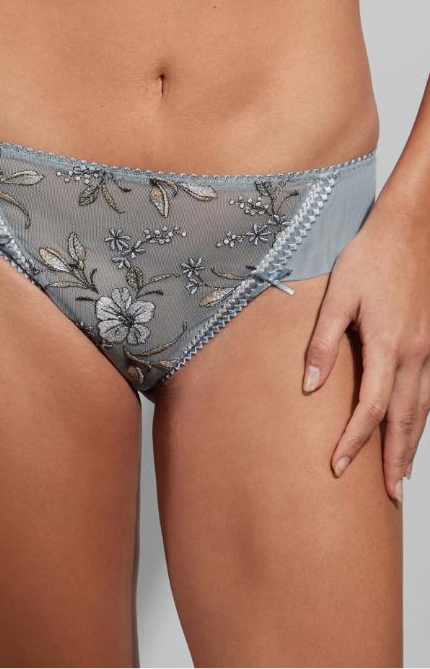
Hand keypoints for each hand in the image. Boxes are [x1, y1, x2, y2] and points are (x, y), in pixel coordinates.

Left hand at [302, 199, 429, 501]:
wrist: (411, 228)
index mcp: (387, 345)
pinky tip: (414, 426)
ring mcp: (429, 349)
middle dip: (394, 459)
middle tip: (390, 498)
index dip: (354, 441)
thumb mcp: (337, 295)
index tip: (338, 469)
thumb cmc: (369, 257)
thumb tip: (309, 387)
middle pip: (405, 419)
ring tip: (402, 474)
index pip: (370, 408)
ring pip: (423, 409)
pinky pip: (429, 391)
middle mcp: (415, 354)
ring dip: (412, 444)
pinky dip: (422, 418)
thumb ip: (322, 343)